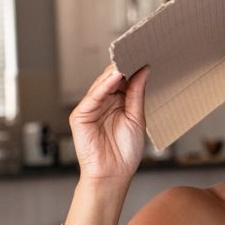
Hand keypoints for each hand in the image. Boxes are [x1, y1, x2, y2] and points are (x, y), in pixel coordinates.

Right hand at [69, 63, 150, 183]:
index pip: (124, 80)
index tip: (144, 54)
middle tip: (137, 49)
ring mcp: (91, 108)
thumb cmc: (125, 152)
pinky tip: (115, 76)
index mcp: (118, 103)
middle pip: (112, 79)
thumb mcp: (137, 118)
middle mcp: (104, 103)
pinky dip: (104, 85)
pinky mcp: (80, 115)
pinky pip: (93, 96)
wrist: (113, 175)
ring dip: (114, 71)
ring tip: (128, 58)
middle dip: (123, 65)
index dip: (132, 68)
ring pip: (101, 84)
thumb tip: (143, 70)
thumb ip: (137, 93)